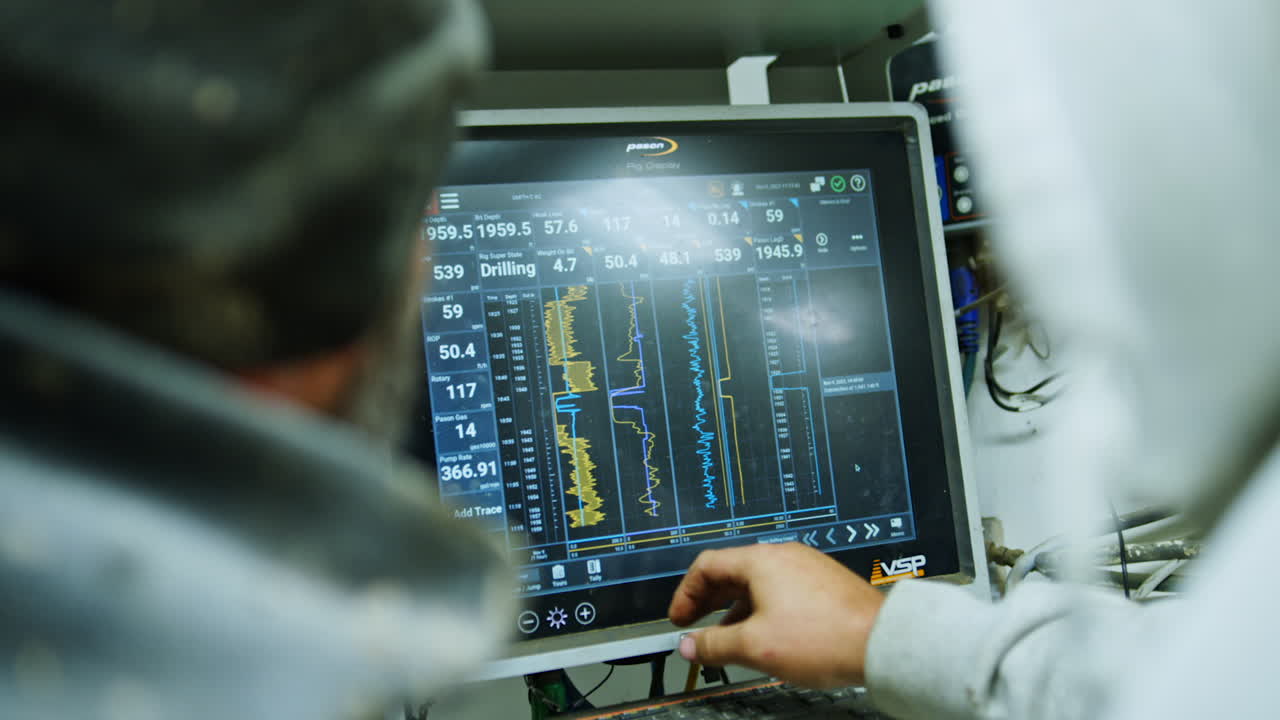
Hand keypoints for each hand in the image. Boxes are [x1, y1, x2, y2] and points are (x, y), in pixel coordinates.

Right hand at [668, 543, 884, 687]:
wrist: (880, 642)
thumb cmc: (824, 636)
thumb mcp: (755, 646)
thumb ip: (714, 644)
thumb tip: (690, 646)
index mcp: (761, 561)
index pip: (707, 565)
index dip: (686, 594)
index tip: (680, 618)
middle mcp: (784, 556)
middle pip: (732, 571)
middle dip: (709, 601)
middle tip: (696, 625)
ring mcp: (808, 568)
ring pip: (758, 583)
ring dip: (736, 609)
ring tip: (730, 638)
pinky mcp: (825, 584)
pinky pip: (782, 590)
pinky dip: (763, 609)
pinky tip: (768, 635)